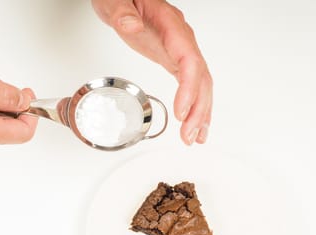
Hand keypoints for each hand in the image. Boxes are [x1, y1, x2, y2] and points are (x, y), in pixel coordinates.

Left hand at [91, 0, 212, 144]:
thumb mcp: (115, 1)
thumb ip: (122, 13)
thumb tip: (130, 25)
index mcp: (171, 26)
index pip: (189, 60)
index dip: (189, 88)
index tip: (182, 112)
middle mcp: (181, 39)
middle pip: (201, 77)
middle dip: (199, 109)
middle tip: (190, 136)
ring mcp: (180, 50)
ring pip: (201, 83)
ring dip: (201, 112)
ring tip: (195, 139)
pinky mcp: (174, 58)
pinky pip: (191, 83)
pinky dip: (195, 105)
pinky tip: (193, 123)